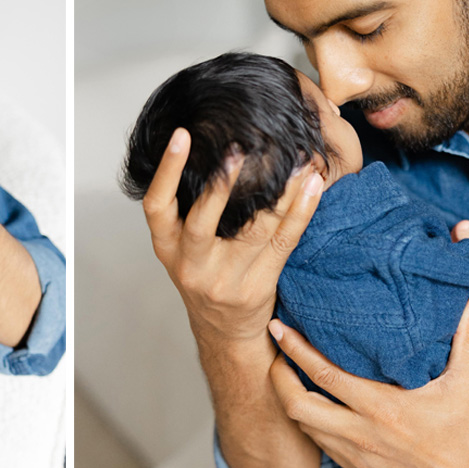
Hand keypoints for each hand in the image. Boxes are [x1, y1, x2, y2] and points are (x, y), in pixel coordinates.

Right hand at [141, 128, 325, 343]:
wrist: (226, 332)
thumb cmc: (205, 276)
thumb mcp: (181, 247)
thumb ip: (188, 209)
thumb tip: (214, 148)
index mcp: (167, 247)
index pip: (157, 206)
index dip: (167, 170)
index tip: (181, 135)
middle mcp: (191, 264)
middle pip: (201, 223)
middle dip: (219, 186)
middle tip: (237, 149)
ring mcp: (225, 278)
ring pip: (254, 230)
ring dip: (279, 191)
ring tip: (295, 158)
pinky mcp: (259, 284)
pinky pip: (284, 241)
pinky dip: (301, 210)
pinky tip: (311, 184)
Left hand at [268, 289, 468, 467]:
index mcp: (384, 408)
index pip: (324, 375)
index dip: (295, 351)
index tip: (278, 329)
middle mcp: (365, 436)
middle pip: (298, 407)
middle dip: (278, 379)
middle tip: (275, 355)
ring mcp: (360, 459)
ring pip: (307, 430)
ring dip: (293, 403)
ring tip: (289, 377)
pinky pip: (325, 449)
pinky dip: (314, 426)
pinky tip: (317, 408)